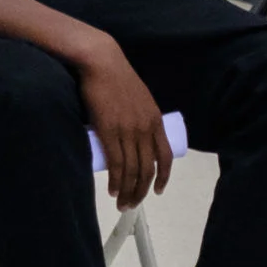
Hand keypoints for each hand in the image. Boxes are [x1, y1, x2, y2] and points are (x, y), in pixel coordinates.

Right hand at [76, 39, 171, 207]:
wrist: (101, 62)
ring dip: (128, 191)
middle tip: (132, 204)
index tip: (157, 191)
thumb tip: (133, 136)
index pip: (164, 156)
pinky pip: (116, 164)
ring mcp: (128, 130)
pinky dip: (116, 181)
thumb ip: (139, 116)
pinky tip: (113, 190)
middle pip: (147, 169)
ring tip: (122, 203)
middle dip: (141, 191)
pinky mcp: (109, 131)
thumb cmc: (116, 78)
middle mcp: (145, 128)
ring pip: (132, 171)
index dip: (163, 177)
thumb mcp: (139, 98)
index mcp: (155, 120)